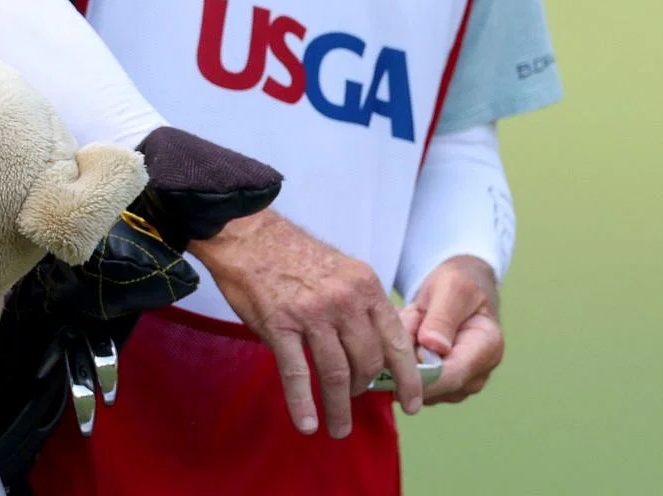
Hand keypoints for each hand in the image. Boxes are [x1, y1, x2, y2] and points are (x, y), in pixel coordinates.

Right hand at [191, 210, 422, 436]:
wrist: (249, 235)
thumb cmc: (295, 256)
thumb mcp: (343, 271)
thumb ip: (362, 307)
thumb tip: (378, 349)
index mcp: (365, 286)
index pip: (396, 341)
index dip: (407, 378)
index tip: (413, 404)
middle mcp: (345, 300)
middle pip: (367, 361)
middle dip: (365, 389)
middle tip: (356, 399)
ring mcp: (311, 313)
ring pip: (336, 373)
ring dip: (339, 408)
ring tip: (338, 428)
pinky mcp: (279, 325)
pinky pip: (296, 373)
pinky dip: (303, 404)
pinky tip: (308, 424)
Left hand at [400, 254, 503, 403]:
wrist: (460, 292)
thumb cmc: (460, 285)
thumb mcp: (452, 287)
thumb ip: (442, 317)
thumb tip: (432, 347)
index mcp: (487, 348)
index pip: (451, 376)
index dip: (418, 373)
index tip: (392, 353)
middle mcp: (477, 375)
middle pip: (431, 383)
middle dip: (407, 356)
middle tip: (408, 318)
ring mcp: (460, 385)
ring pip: (417, 383)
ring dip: (404, 355)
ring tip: (414, 322)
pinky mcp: (442, 387)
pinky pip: (412, 381)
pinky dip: (403, 359)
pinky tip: (410, 335)